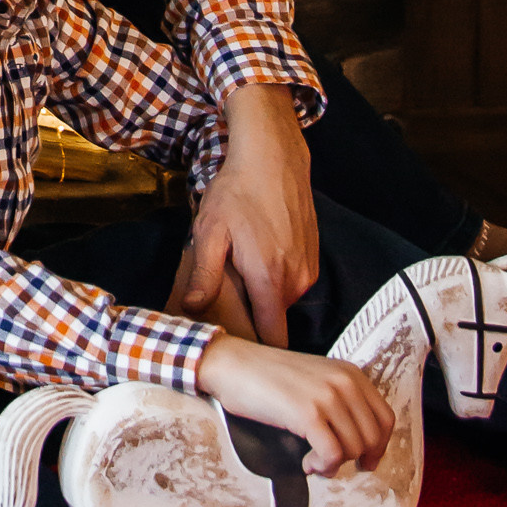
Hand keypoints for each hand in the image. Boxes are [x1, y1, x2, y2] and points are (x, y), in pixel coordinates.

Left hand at [173, 86, 317, 345]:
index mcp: (270, 281)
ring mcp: (309, 268)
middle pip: (274, 320)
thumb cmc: (238, 192)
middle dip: (252, 317)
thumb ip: (204, 275)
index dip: (254, 348)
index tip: (235, 348)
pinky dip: (276, 278)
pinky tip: (257, 254)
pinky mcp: (313, 256)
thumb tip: (193, 309)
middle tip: (226, 300)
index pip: (273, 339)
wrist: (273, 157)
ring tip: (240, 270)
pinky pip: (292, 282)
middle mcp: (296, 280)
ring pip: (283, 301)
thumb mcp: (210, 232)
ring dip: (263, 295)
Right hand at [198, 332, 392, 473]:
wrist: (233, 365)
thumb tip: (358, 444)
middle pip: (373, 438)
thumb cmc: (268, 377)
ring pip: (353, 449)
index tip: (364, 462)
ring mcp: (328, 397)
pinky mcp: (308, 414)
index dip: (379, 447)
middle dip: (354, 459)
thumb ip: (340, 401)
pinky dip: (322, 467)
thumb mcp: (315, 380)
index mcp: (351, 374)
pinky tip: (306, 464)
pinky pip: (332, 455)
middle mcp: (345, 383)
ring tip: (312, 462)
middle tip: (330, 464)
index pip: (386, 419)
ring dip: (333, 465)